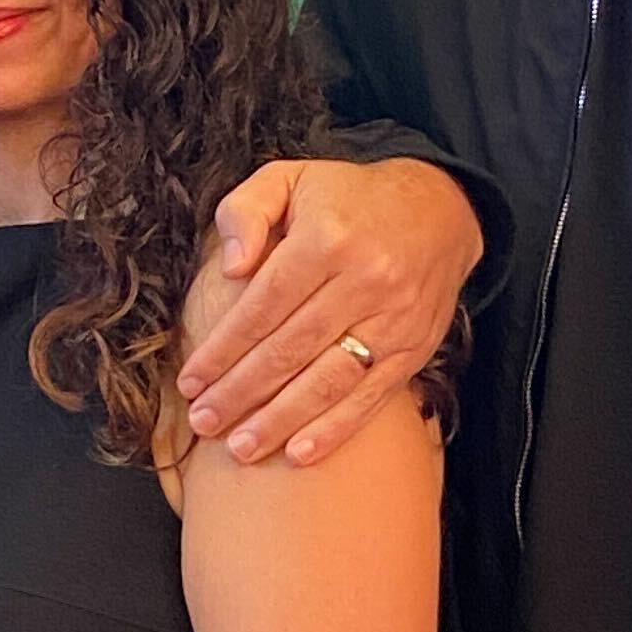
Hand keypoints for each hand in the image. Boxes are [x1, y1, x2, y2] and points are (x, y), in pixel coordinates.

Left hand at [175, 157, 480, 466]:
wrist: (440, 209)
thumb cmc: (348, 199)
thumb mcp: (290, 179)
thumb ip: (245, 211)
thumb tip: (230, 268)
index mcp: (326, 239)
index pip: (263, 306)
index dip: (223, 348)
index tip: (191, 381)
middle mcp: (364, 280)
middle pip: (290, 349)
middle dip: (241, 392)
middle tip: (204, 422)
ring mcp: (394, 319)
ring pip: (328, 380)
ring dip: (281, 420)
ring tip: (241, 449)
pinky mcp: (414, 348)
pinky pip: (371, 396)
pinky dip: (336, 428)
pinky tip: (300, 452)